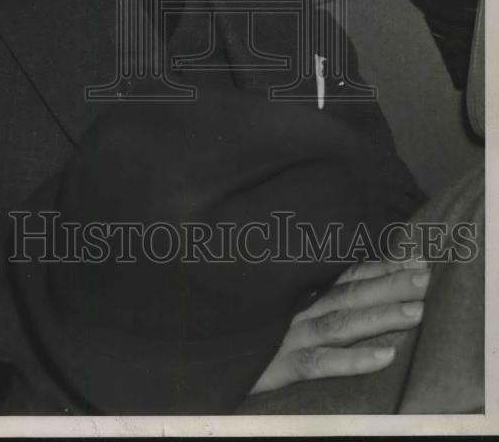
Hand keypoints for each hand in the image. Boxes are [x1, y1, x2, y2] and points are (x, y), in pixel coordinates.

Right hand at [250, 258, 431, 394]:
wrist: (195, 355)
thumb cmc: (238, 326)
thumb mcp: (268, 301)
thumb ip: (300, 289)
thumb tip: (344, 277)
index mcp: (297, 292)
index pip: (344, 274)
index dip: (381, 265)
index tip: (415, 255)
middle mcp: (295, 309)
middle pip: (349, 293)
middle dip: (390, 283)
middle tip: (427, 275)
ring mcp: (287, 336)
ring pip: (340, 323)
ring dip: (380, 315)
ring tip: (417, 311)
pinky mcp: (276, 367)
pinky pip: (320, 364)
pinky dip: (353, 361)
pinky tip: (386, 358)